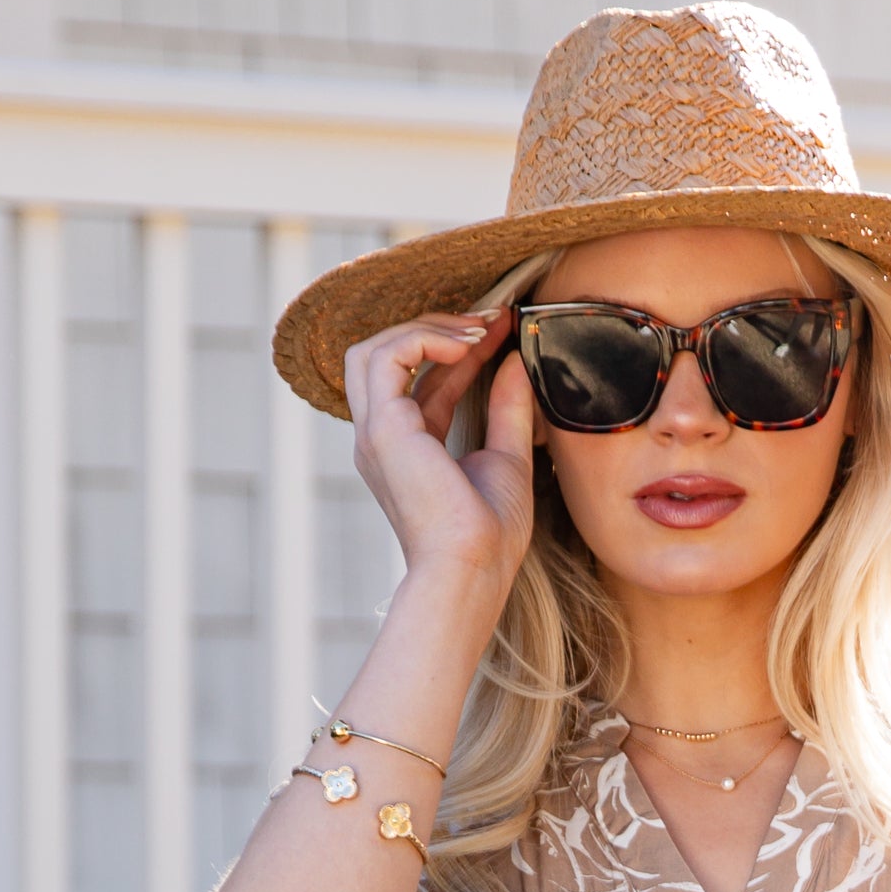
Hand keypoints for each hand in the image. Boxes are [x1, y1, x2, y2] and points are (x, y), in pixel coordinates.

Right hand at [345, 310, 539, 606]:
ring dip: (425, 328)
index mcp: (407, 449)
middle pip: (384, 357)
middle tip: (488, 322)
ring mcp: (376, 433)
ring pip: (373, 350)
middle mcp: (382, 439)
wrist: (472, 569)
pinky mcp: (383, 429)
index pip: (424, 380)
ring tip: (476, 332)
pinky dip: (424, 339)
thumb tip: (517, 361)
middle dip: (434, 328)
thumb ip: (509, 409)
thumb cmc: (490, 537)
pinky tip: (466, 347)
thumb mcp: (508, 458)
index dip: (460, 346)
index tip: (501, 327)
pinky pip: (387, 357)